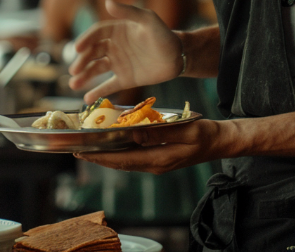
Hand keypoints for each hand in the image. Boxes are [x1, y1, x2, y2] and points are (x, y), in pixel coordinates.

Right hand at [68, 0, 181, 103]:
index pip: (96, 34)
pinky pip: (108, 86)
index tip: (78, 48)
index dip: (86, 40)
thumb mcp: (147, 19)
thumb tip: (107, 1)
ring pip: (96, 69)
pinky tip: (87, 98)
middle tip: (74, 71)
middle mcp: (113, 47)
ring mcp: (118, 63)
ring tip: (73, 84)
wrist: (178, 57)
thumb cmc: (163, 34)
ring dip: (84, 76)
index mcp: (116, 31)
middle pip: (92, 53)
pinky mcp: (125, 79)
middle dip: (81, 62)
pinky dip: (98, 92)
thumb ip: (128, 12)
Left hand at [76, 119, 216, 173]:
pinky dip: (118, 152)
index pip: (123, 160)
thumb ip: (159, 132)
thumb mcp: (184, 130)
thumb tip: (134, 134)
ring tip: (87, 148)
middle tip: (76, 150)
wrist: (219, 141)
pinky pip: (132, 157)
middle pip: (119, 163)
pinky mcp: (157, 157)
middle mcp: (154, 164)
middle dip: (97, 158)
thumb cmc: (204, 133)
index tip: (82, 153)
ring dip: (105, 156)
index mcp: (158, 160)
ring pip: (124, 161)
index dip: (101, 157)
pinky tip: (110, 144)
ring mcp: (155, 162)